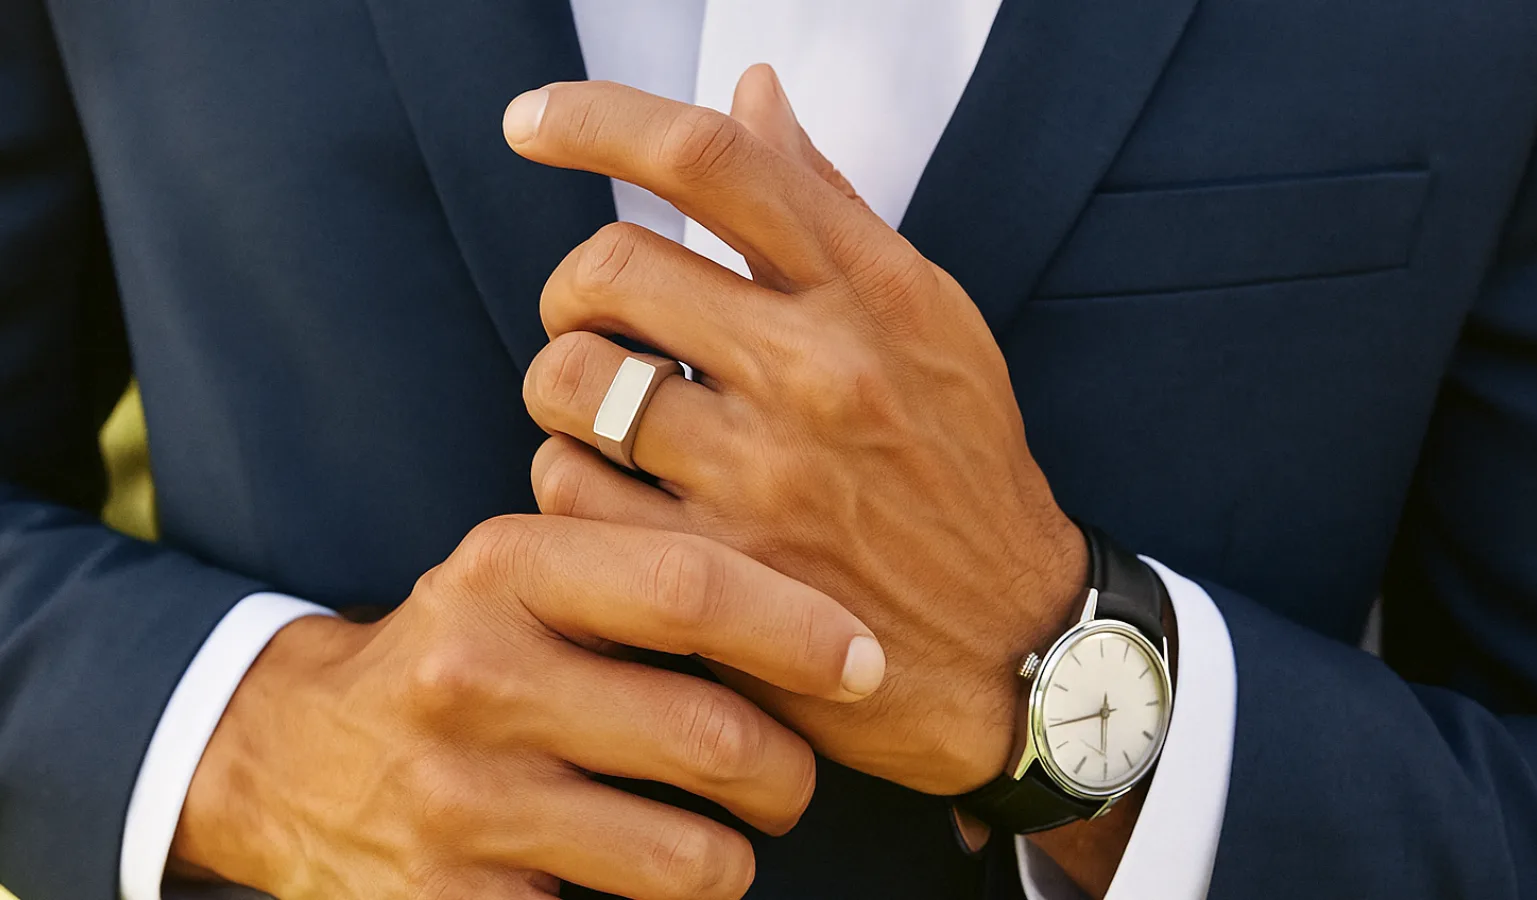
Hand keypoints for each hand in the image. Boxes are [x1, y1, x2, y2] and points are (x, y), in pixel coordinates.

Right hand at [169, 515, 883, 899]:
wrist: (287, 755)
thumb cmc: (459, 652)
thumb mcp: (520, 574)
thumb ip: (641, 566)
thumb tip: (824, 608)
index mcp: (507, 569)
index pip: (689, 586)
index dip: (801, 627)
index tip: (869, 662)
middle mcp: (477, 675)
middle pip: (713, 736)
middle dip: (789, 774)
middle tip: (788, 779)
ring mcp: (460, 797)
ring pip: (691, 861)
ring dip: (733, 859)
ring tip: (718, 838)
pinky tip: (632, 878)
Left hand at [504, 67, 1085, 795]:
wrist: (1015, 645)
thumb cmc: (964, 471)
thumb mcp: (931, 322)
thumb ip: (831, 208)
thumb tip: (752, 92)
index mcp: (872, 295)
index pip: (716, 160)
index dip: (602, 118)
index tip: (531, 120)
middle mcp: (819, 373)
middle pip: (611, 264)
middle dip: (574, 288)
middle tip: (596, 319)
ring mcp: (766, 478)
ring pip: (570, 381)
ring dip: (564, 388)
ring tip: (606, 412)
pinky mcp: (720, 575)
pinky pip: (569, 490)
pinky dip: (571, 480)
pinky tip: (617, 492)